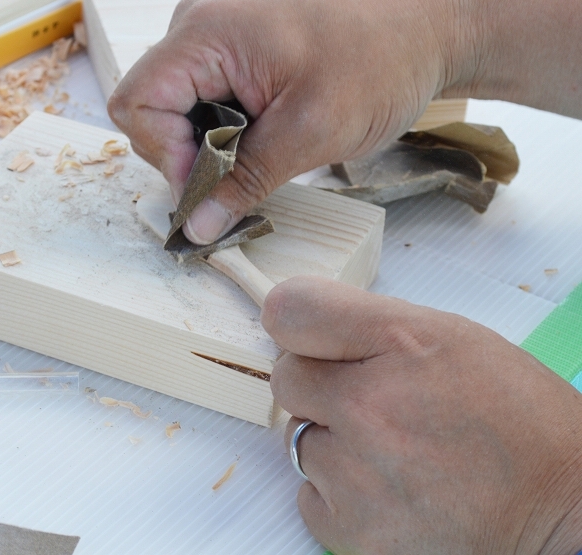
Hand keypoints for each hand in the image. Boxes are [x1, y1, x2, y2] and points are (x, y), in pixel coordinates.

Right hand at [108, 0, 459, 244]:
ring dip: (209, 147)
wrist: (429, 26)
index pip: (138, 104)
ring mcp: (217, 37)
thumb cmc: (381, 58)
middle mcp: (199, 26)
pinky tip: (264, 140)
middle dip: (187, 156)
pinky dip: (224, 133)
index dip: (166, 156)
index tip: (211, 188)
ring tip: (263, 154)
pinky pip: (205, 101)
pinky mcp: (236, 52)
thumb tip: (198, 227)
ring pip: (177, 111)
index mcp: (206, 32)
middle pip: (152, 110)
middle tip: (241, 178)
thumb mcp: (309, 132)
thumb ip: (245, 181)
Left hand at [263, 276, 581, 553]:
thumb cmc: (514, 418)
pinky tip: (384, 486)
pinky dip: (336, 492)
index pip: (290, 312)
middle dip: (318, 384)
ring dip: (331, 442)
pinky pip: (307, 495)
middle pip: (286, 378)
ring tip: (390, 450)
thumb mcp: (450, 336)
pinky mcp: (354, 529)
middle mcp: (369, 406)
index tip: (311, 339)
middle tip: (368, 400)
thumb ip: (367, 320)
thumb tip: (294, 318)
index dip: (298, 325)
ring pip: (297, 440)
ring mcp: (356, 473)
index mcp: (398, 343)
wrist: (562, 507)